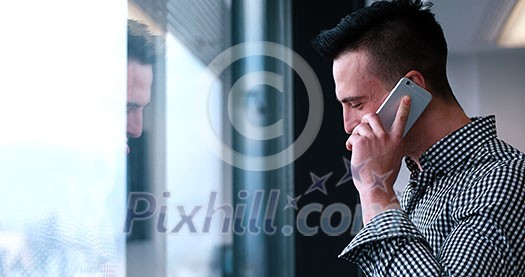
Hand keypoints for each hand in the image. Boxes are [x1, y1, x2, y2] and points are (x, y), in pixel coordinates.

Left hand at [346, 96, 410, 223]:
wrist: (376, 187)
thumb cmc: (383, 175)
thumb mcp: (393, 158)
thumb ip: (389, 145)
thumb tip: (380, 137)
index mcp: (396, 141)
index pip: (402, 119)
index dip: (404, 107)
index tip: (406, 98)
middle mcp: (386, 137)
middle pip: (373, 116)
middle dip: (366, 119)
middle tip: (363, 127)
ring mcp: (373, 139)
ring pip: (361, 126)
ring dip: (357, 134)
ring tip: (357, 145)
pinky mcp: (361, 142)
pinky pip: (353, 136)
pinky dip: (350, 143)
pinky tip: (352, 150)